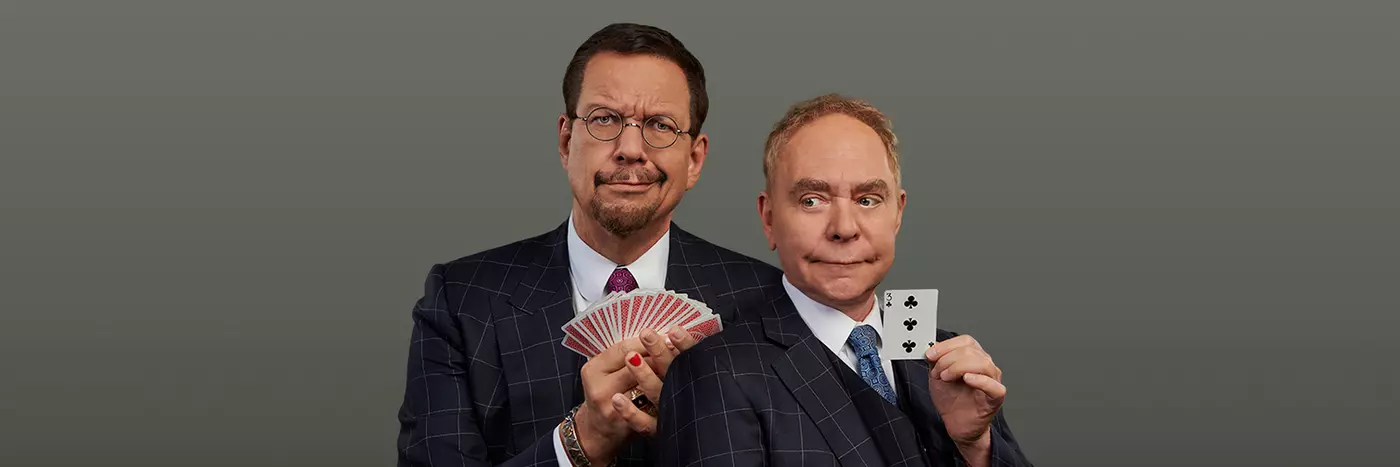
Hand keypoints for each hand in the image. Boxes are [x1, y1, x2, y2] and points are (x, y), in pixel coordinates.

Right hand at [574, 328, 700, 462]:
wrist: (596, 431)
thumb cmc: (605, 395)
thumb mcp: (605, 372)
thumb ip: (623, 355)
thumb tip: (656, 335)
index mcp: (594, 369)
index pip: (623, 348)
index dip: (647, 340)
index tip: (665, 333)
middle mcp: (600, 389)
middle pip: (635, 364)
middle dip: (659, 353)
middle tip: (676, 345)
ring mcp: (611, 409)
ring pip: (644, 386)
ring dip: (663, 372)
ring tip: (677, 362)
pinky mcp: (626, 426)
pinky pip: (646, 413)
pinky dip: (659, 398)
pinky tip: (671, 390)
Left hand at [925, 335, 1004, 463]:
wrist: (956, 423)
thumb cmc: (951, 399)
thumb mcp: (937, 375)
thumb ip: (936, 360)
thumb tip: (932, 346)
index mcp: (974, 357)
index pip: (966, 341)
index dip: (947, 345)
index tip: (931, 354)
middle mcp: (986, 365)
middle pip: (971, 351)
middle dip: (948, 359)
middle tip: (938, 372)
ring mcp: (993, 380)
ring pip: (982, 363)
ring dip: (958, 368)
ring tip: (946, 378)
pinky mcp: (996, 397)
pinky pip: (994, 386)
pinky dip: (980, 380)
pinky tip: (967, 379)